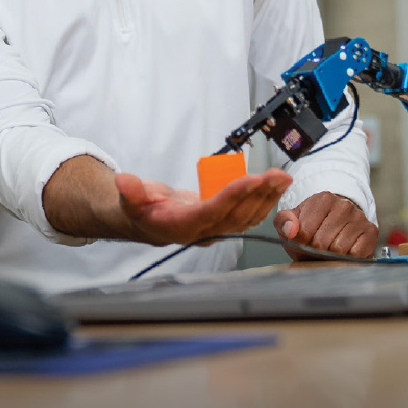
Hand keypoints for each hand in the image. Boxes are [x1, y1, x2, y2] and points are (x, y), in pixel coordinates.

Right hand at [112, 167, 292, 246]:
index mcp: (183, 227)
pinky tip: (277, 186)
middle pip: (237, 216)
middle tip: (275, 175)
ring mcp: (218, 230)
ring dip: (268, 197)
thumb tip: (124, 181)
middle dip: (258, 194)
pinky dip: (266, 200)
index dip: (232, 197)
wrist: (151, 221)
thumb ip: (131, 192)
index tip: (250, 180)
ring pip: (248, 217)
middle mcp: (204, 232)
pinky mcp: (227, 223)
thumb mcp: (130, 199)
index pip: (212, 212)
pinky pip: (251, 214)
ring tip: (282, 177)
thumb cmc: (143, 209)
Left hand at [274, 192, 375, 259]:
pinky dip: (347, 257)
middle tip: (316, 248)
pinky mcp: (371, 231)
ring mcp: (359, 217)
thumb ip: (284, 222)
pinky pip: (356, 253)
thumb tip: (291, 230)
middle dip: (315, 250)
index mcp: (323, 199)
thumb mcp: (291, 221)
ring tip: (329, 248)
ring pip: (339, 249)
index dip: (302, 243)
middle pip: (322, 242)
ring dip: (331, 255)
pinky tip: (344, 250)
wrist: (334, 225)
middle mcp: (344, 205)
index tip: (304, 241)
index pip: (306, 232)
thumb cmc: (311, 226)